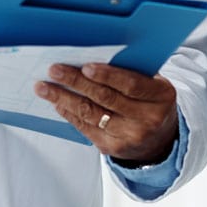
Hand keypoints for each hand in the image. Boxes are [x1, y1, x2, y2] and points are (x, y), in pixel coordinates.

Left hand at [34, 63, 179, 164]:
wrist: (160, 139)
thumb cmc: (151, 101)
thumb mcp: (153, 84)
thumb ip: (132, 71)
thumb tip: (92, 57)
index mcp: (161, 96)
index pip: (131, 85)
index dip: (107, 76)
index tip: (85, 66)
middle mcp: (147, 119)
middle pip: (106, 99)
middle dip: (76, 83)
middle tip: (55, 70)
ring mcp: (130, 137)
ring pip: (91, 115)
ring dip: (64, 99)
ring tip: (45, 87)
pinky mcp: (113, 148)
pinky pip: (86, 128)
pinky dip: (69, 113)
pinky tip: (57, 102)